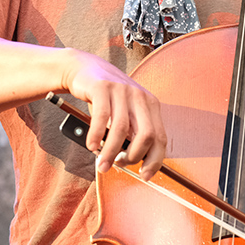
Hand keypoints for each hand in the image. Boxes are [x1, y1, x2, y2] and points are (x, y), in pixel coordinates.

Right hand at [61, 49, 166, 179]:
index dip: (154, 160)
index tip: (144, 175)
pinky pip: (102, 117)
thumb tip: (132, 162)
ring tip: (102, 164)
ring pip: (121, 129)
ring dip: (110, 152)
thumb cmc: (106, 97)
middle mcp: (139, 96)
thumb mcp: (125, 111)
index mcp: (150, 105)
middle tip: (119, 165)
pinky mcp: (102, 87)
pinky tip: (91, 145)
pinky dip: (96, 136)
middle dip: (133, 157)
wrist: (85, 69)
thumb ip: (132, 132)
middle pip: (146, 135)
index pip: (160, 138)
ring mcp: (121, 90)